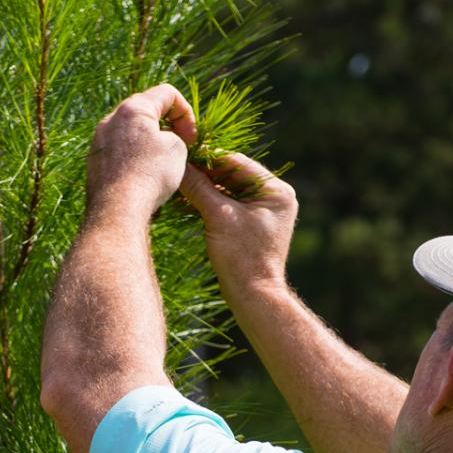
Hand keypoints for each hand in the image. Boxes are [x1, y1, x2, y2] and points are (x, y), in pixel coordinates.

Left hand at [85, 83, 196, 220]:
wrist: (117, 211)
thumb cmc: (150, 175)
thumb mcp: (177, 147)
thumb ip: (173, 135)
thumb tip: (162, 142)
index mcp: (132, 109)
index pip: (166, 93)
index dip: (186, 113)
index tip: (191, 138)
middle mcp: (110, 121)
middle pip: (146, 112)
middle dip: (167, 126)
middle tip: (180, 148)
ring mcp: (99, 143)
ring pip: (131, 134)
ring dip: (150, 144)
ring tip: (162, 165)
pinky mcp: (94, 164)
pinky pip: (120, 154)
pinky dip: (135, 160)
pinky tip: (144, 179)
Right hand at [179, 152, 297, 300]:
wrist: (253, 295)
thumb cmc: (242, 258)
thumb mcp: (218, 217)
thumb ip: (199, 188)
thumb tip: (179, 166)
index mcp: (275, 190)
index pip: (236, 162)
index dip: (207, 160)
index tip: (183, 158)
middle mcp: (273, 196)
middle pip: (232, 175)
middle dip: (204, 175)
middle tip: (177, 172)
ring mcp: (262, 211)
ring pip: (227, 190)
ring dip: (203, 189)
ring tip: (178, 188)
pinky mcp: (251, 224)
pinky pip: (227, 205)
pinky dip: (208, 203)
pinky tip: (186, 203)